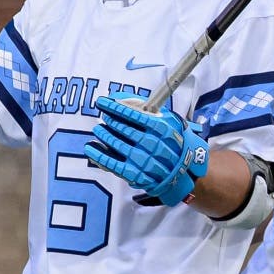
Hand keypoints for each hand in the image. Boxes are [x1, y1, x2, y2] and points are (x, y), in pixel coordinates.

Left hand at [84, 96, 208, 204]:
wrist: (183, 173)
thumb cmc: (173, 142)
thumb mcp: (168, 122)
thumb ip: (147, 109)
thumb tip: (120, 98)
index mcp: (161, 128)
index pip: (133, 114)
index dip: (115, 107)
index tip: (103, 102)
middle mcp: (153, 144)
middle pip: (124, 129)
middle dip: (110, 120)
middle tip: (103, 116)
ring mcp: (144, 161)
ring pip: (117, 145)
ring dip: (104, 135)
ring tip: (98, 129)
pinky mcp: (136, 175)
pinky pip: (113, 164)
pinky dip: (99, 155)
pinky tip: (90, 148)